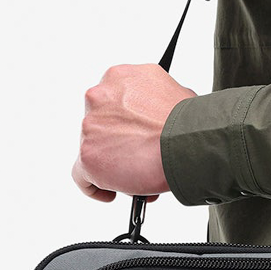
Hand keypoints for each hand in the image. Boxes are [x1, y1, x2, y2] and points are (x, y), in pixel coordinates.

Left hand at [73, 63, 196, 201]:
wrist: (188, 143)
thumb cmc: (188, 123)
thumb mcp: (174, 94)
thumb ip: (154, 103)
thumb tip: (158, 120)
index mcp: (119, 78)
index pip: (110, 101)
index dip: (122, 123)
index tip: (130, 135)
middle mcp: (100, 97)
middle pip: (99, 127)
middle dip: (118, 145)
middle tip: (136, 159)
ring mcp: (90, 126)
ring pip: (93, 151)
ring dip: (112, 164)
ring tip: (136, 177)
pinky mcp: (88, 155)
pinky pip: (82, 176)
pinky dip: (96, 187)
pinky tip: (112, 192)